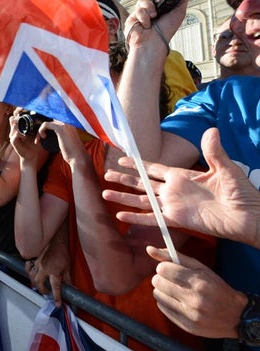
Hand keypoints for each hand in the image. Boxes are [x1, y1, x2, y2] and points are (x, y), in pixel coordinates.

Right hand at [9, 109, 42, 165]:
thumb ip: (36, 125)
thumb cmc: (34, 144)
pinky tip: (25, 138)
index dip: (18, 111)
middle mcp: (13, 130)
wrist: (31, 155)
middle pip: (12, 119)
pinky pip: (16, 134)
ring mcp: (12, 135)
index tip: (25, 109)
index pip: (15, 115)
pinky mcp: (13, 141)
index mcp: (18, 127)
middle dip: (19, 117)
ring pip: (14, 125)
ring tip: (28, 133)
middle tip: (27, 119)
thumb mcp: (36, 132)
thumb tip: (43, 116)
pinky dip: (22, 135)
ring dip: (22, 127)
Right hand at [25, 240, 71, 306]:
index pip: (55, 288)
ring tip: (39, 286)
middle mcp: (44, 269)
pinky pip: (28, 268)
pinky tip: (31, 274)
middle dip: (43, 291)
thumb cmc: (62, 253)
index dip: (57, 297)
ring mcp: (38, 264)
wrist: (56, 241)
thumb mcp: (68, 267)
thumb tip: (73, 289)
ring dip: (34, 284)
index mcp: (54, 272)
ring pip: (32, 277)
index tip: (58, 304)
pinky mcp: (34, 260)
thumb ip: (68, 280)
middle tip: (47, 293)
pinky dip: (28, 272)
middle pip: (40, 284)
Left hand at [40, 120, 87, 167]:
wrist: (78, 158)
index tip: (43, 136)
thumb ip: (61, 137)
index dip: (47, 128)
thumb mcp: (66, 142)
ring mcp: (65, 124)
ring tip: (40, 140)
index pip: (55, 121)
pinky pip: (46, 124)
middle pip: (50, 122)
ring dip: (40, 131)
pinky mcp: (60, 128)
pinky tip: (43, 138)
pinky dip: (40, 130)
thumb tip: (53, 137)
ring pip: (47, 123)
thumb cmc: (73, 153)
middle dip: (43, 129)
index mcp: (70, 124)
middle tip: (40, 138)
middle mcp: (68, 122)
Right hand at [103, 128, 259, 246]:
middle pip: (143, 183)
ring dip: (124, 197)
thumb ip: (214, 152)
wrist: (248, 216)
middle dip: (124, 179)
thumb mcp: (226, 168)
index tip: (121, 159)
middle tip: (106, 174)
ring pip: (142, 200)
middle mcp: (173, 190)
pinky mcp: (176, 220)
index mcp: (182, 176)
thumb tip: (210, 130)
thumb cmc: (241, 193)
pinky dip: (136, 218)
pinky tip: (120, 216)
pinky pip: (152, 219)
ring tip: (105, 193)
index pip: (154, 168)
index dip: (137, 164)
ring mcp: (173, 206)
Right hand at [124, 0, 187, 51]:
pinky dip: (144, 17)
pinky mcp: (133, 17)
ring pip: (143, 0)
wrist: (153, 42)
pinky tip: (146, 24)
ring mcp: (141, 12)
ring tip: (153, 17)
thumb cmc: (165, 32)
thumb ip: (181, 1)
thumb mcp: (179, 13)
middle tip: (157, 0)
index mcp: (161, 7)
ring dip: (150, 8)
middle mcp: (150, 9)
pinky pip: (138, 9)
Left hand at [146, 247, 246, 338]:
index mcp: (199, 282)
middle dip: (162, 278)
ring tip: (176, 291)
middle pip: (157, 282)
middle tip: (173, 280)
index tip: (169, 269)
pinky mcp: (186, 326)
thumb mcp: (200, 268)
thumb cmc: (216, 287)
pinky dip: (166, 302)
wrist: (236, 316)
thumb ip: (173, 257)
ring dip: (163, 290)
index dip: (164, 267)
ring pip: (157, 294)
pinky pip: (162, 307)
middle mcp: (194, 299)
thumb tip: (149, 249)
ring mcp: (190, 315)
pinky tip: (179, 301)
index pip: (163, 269)